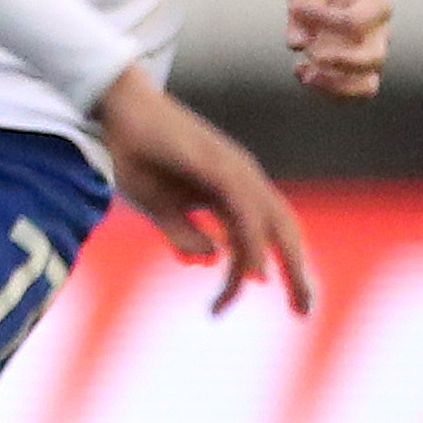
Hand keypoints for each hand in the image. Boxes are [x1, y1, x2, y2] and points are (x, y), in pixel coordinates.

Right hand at [94, 67, 312, 314]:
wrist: (116, 109)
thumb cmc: (133, 154)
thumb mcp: (157, 207)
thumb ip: (182, 235)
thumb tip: (209, 261)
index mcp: (230, 190)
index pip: (266, 234)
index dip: (278, 268)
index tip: (275, 304)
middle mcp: (242, 180)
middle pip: (282, 230)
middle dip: (298, 273)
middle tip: (305, 313)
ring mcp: (234, 170)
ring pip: (272, 224)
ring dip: (289, 265)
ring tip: (297, 301)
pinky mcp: (218, 166)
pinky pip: (244, 213)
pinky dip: (253, 244)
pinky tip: (255, 274)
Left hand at [284, 0, 389, 99]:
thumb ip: (302, 9)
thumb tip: (297, 46)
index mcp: (378, 4)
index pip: (354, 21)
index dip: (322, 19)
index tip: (295, 8)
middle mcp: (381, 33)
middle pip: (374, 59)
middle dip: (339, 62)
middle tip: (313, 53)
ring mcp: (371, 53)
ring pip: (367, 86)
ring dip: (333, 85)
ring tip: (304, 72)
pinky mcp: (354, 70)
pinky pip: (346, 92)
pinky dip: (322, 88)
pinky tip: (299, 69)